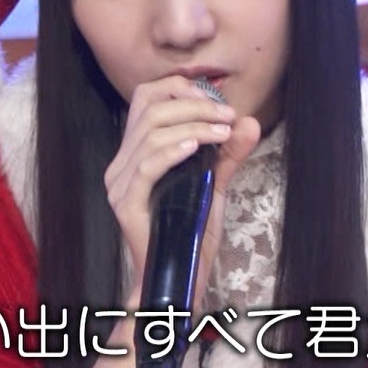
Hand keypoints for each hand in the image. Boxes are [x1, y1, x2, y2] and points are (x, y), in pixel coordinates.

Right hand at [103, 76, 261, 311]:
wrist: (180, 278)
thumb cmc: (191, 232)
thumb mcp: (214, 186)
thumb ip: (228, 154)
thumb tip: (248, 121)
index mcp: (135, 152)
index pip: (146, 99)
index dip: (179, 88)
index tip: (216, 100)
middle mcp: (121, 163)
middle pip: (150, 109)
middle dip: (194, 105)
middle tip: (227, 116)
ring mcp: (120, 183)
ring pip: (151, 133)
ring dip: (192, 125)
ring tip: (222, 132)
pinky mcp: (125, 203)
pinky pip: (147, 165)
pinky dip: (172, 150)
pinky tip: (195, 147)